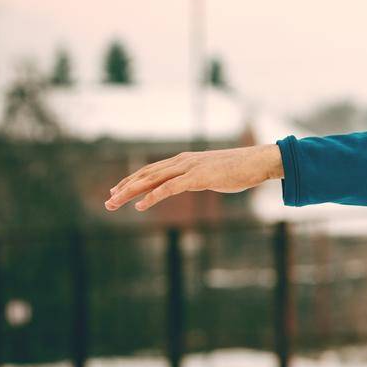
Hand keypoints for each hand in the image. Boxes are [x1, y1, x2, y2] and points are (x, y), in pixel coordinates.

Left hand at [104, 144, 283, 211]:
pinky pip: (169, 188)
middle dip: (124, 187)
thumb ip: (200, 177)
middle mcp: (181, 161)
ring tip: (114, 202)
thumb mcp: (214, 173)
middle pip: (145, 174)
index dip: (131, 180)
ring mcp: (189, 168)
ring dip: (130, 192)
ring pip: (151, 180)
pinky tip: (140, 205)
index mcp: (184, 160)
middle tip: (107, 201)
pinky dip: (153, 196)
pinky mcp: (197, 178)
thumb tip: (196, 183)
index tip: (117, 191)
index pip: (151, 170)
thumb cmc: (240, 168)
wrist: (258, 161)